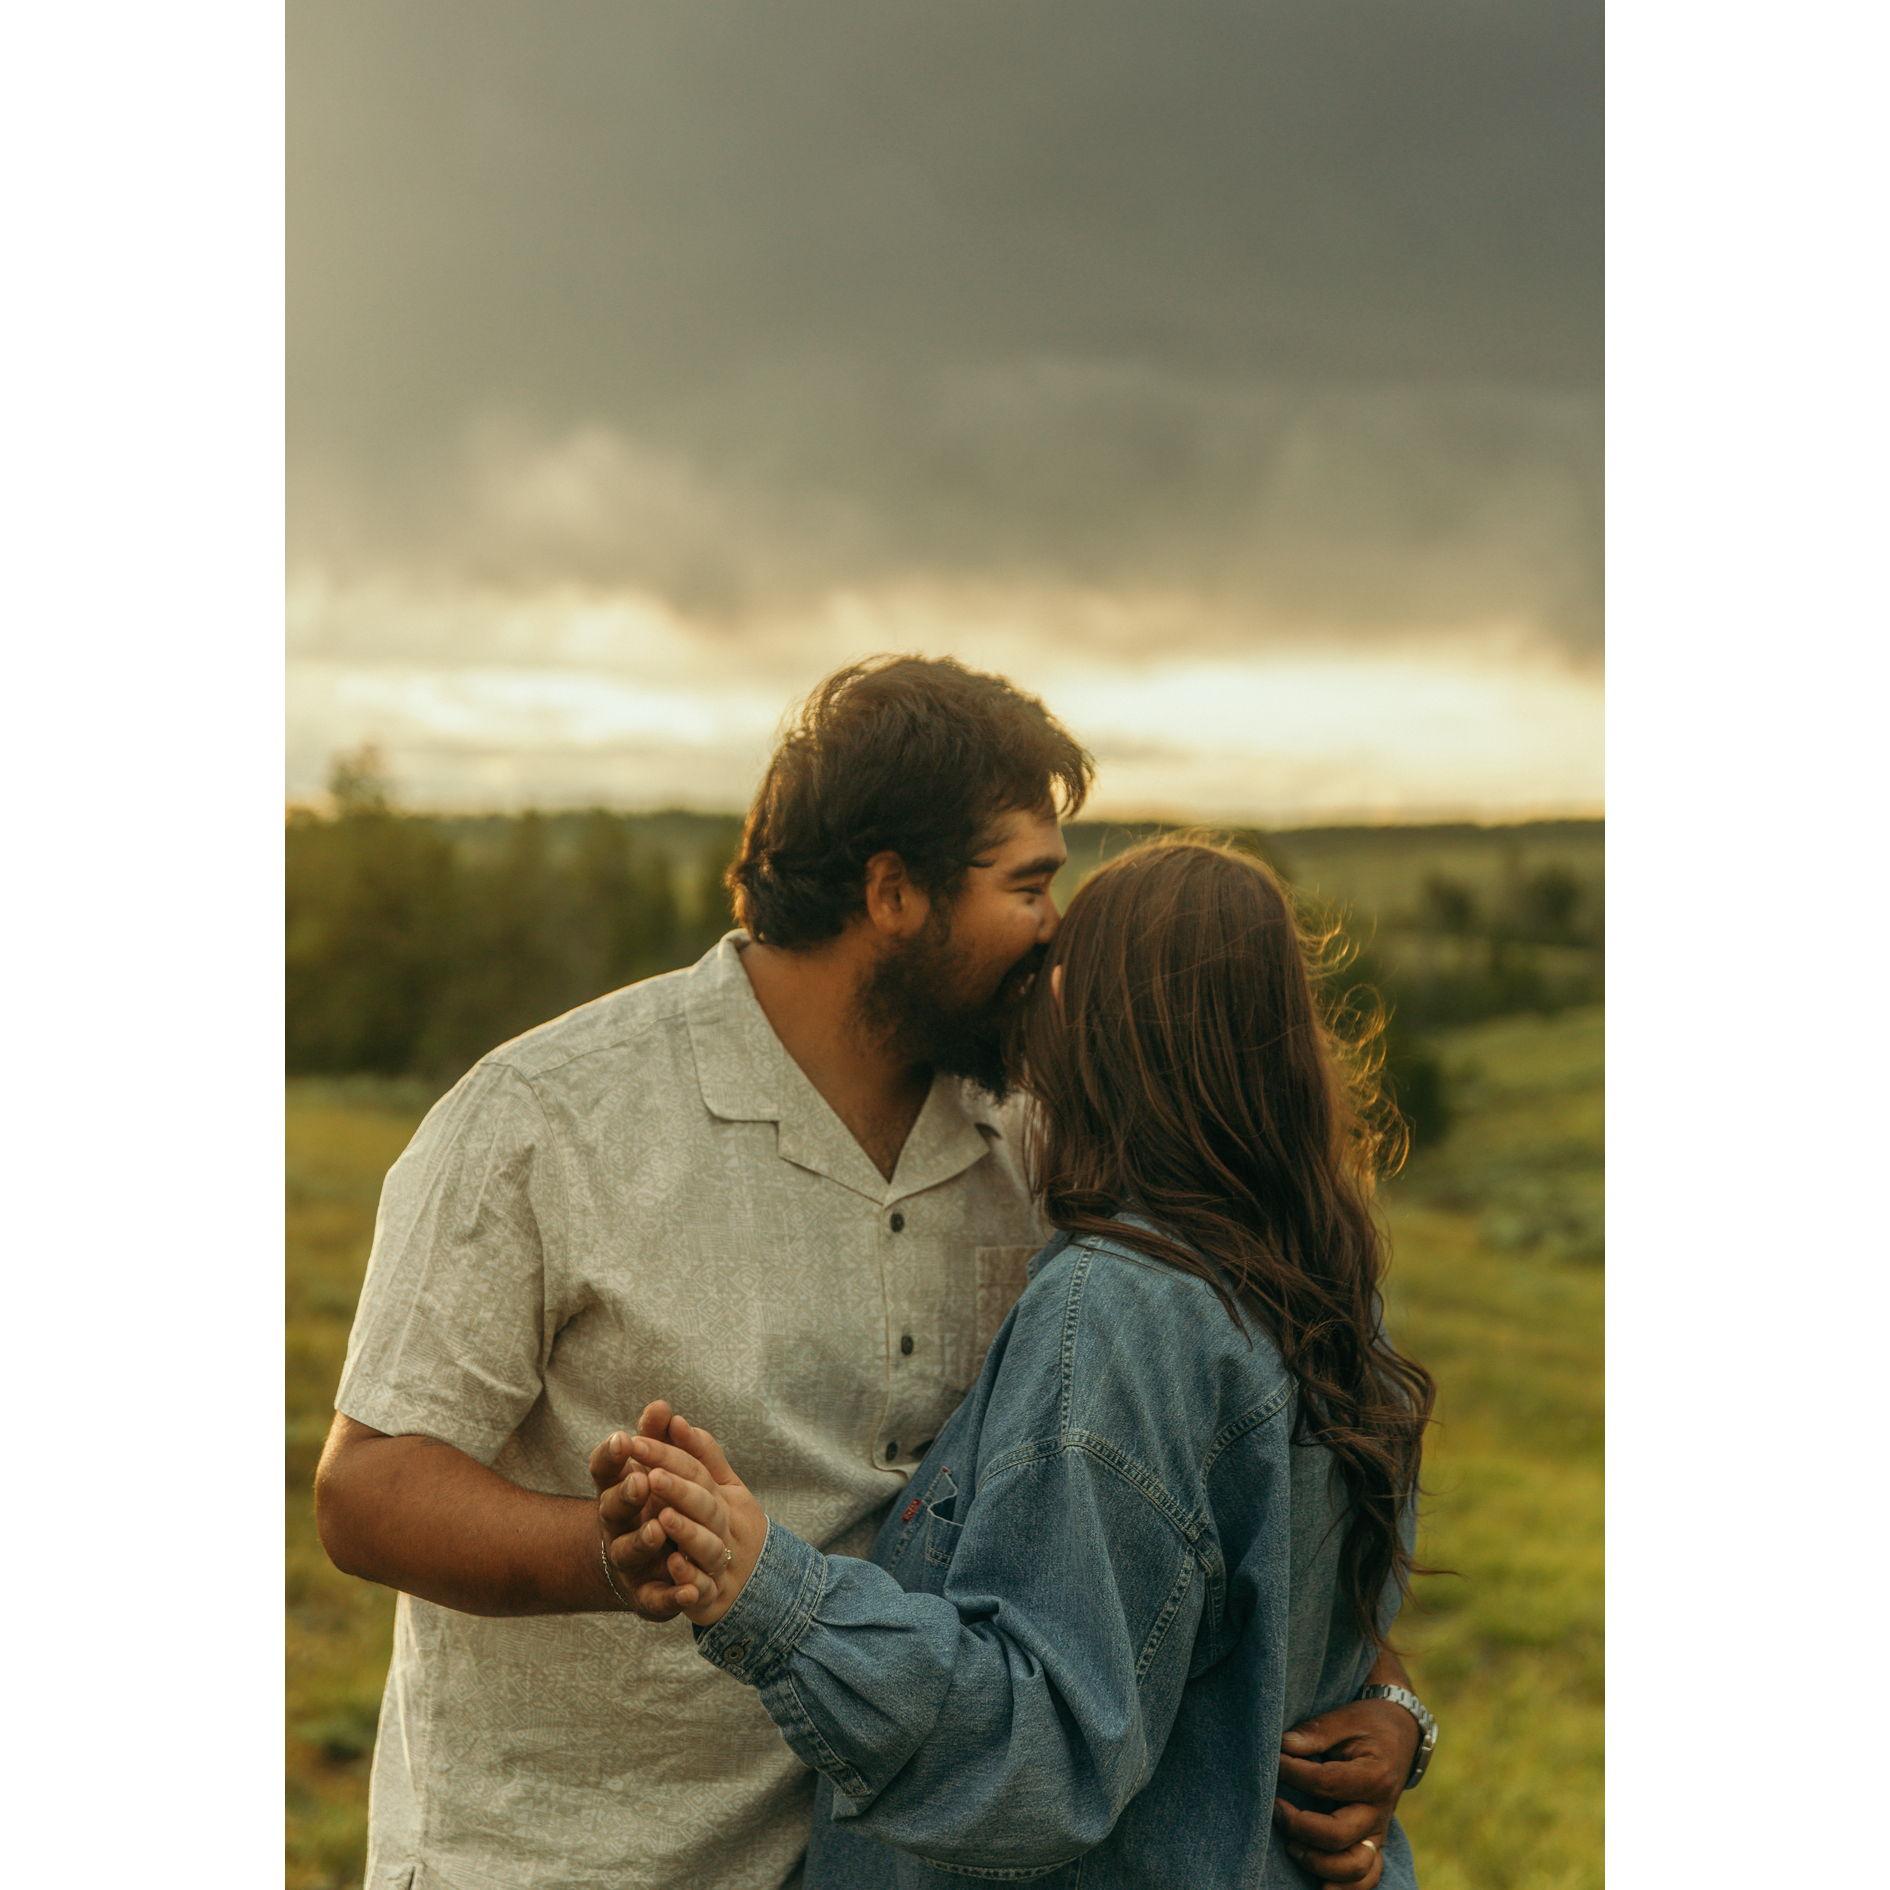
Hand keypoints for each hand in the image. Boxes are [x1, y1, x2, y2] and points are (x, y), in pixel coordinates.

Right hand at [588, 1400, 722, 1620]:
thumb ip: (657, 1437)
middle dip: (625, 1495)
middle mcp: (616, 1526)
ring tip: (659, 1528)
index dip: (611, 1455)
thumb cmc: (650, 1504)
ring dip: (643, 1540)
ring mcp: (628, 1560)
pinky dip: (673, 1595)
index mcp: (617, 1490)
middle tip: (641, 1481)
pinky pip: (657, 1597)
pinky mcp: (646, 1595)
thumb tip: (661, 1405)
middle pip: (612, 1509)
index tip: (623, 1437)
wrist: (642, 1566)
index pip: (604, 1470)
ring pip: (629, 1552)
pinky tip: (691, 1591)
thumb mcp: (654, 1468)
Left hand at [637, 1410, 766, 1627]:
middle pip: (705, 1505)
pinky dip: (691, 1580)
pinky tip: (673, 1566)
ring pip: (708, 1548)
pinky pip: (704, 1591)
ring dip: (687, 1533)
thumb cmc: (728, 1525)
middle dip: (679, 1490)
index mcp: (722, 1497)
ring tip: (662, 1518)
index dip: (668, 1455)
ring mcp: (722, 1563)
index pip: (697, 1470)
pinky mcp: (713, 1599)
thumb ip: (697, 1455)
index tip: (636, 1441)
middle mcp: (725, 1527)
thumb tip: (674, 1418)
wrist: (756, 1584)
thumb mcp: (720, 1488)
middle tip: (651, 1476)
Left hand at [1272, 1697, 1419, 1887]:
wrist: (1401, 1735)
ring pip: (1354, 1867)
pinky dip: (1345, 1888)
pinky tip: (1320, 1886)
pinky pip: (1367, 1878)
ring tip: (1291, 1844)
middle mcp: (1379, 1811)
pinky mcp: (1373, 1843)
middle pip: (1338, 1835)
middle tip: (1275, 1808)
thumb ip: (1314, 1733)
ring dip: (1318, 1863)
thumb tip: (1283, 1745)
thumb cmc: (1367, 1725)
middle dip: (1299, 1825)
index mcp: (1374, 1776)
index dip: (1292, 1773)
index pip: (1325, 1783)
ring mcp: (1378, 1832)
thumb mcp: (1343, 1719)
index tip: (1274, 1759)